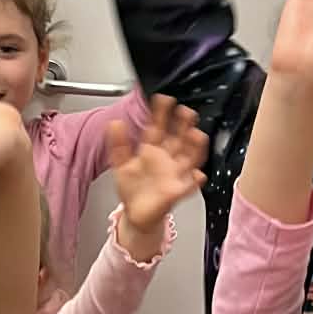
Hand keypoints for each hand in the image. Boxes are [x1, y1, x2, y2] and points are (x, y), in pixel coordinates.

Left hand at [109, 97, 206, 246]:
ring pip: (189, 156)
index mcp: (152, 150)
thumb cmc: (132, 189)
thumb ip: (118, 144)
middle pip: (178, 138)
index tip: (163, 99)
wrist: (136, 214)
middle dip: (183, 124)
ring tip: (196, 134)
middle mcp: (166, 159)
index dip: (161, 114)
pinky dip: (195, 181)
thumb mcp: (120, 164)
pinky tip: (198, 175)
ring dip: (194, 146)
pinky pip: (189, 185)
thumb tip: (114, 123)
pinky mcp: (177, 191)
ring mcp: (174, 174)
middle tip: (185, 110)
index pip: (158, 127)